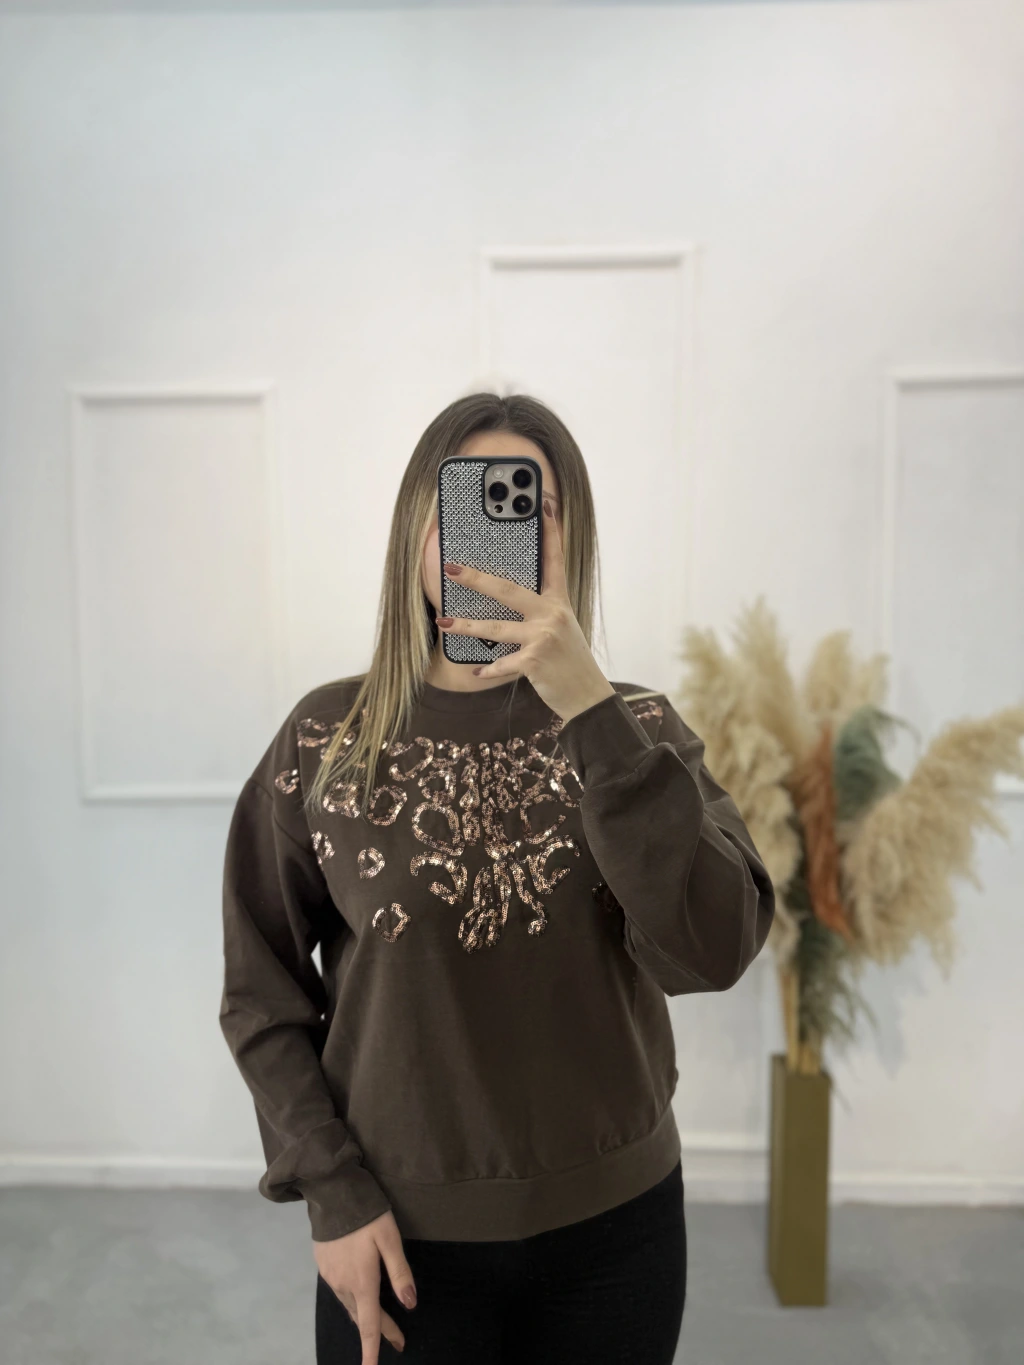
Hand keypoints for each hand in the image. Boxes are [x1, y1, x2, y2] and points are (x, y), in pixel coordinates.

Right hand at [313, 1209, 416, 1362]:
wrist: (331, 1193)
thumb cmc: (366, 1214)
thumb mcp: (390, 1239)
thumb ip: (400, 1272)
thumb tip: (410, 1304)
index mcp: (362, 1281)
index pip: (369, 1324)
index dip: (374, 1347)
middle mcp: (343, 1284)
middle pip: (361, 1316)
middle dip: (379, 1331)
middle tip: (399, 1340)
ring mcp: (330, 1276)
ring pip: (349, 1305)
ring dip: (365, 1316)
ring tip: (381, 1321)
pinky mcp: (323, 1265)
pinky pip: (340, 1291)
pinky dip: (353, 1300)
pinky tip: (359, 1295)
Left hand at [436, 498, 615, 722]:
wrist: (588, 695)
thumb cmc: (570, 661)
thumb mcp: (561, 628)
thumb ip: (541, 612)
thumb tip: (509, 599)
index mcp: (559, 602)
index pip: (555, 560)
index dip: (550, 531)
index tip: (543, 505)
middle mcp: (551, 614)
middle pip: (507, 589)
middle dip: (476, 578)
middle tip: (451, 568)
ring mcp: (542, 637)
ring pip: (495, 627)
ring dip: (466, 626)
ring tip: (444, 622)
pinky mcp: (534, 660)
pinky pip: (502, 662)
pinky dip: (488, 669)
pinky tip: (477, 671)